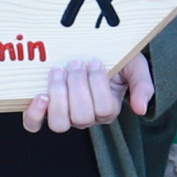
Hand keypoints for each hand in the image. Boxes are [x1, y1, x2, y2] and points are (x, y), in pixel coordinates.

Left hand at [23, 52, 156, 133]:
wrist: (94, 53)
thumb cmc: (116, 61)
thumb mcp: (136, 68)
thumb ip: (143, 86)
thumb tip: (140, 109)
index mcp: (108, 110)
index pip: (104, 108)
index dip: (97, 84)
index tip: (95, 61)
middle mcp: (86, 118)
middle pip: (81, 117)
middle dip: (77, 86)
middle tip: (76, 63)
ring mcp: (64, 116)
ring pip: (59, 123)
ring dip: (58, 95)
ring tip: (58, 72)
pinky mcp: (43, 111)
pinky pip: (34, 124)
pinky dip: (35, 113)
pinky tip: (39, 96)